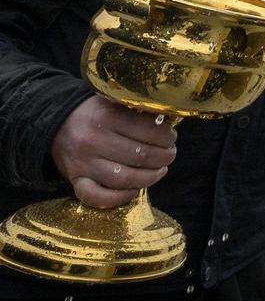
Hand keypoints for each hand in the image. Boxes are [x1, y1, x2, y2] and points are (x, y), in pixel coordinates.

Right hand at [50, 96, 177, 208]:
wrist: (56, 123)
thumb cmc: (94, 113)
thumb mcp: (115, 102)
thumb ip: (138, 111)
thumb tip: (170, 122)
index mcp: (106, 117)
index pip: (147, 131)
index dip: (166, 137)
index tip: (172, 138)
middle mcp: (93, 141)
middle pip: (140, 156)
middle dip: (163, 157)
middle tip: (170, 155)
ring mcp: (83, 163)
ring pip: (124, 178)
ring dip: (149, 178)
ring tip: (160, 171)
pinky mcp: (74, 180)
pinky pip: (97, 197)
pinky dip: (119, 198)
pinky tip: (135, 191)